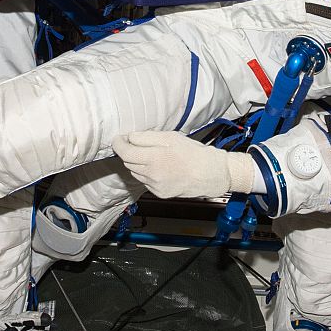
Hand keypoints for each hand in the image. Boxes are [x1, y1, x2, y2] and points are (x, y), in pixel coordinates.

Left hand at [112, 130, 259, 198]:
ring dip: (138, 163)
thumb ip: (147, 137)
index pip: (125, 152)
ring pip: (135, 172)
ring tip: (152, 156)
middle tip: (137, 144)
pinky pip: (145, 181)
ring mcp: (155, 186)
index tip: (119, 138)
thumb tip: (130, 137)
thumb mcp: (171, 137)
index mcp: (154, 158)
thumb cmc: (194, 153)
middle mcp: (152, 174)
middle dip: (129, 152)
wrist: (211, 174)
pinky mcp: (160, 193)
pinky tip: (160, 168)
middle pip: (128, 162)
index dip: (118, 144)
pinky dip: (147, 173)